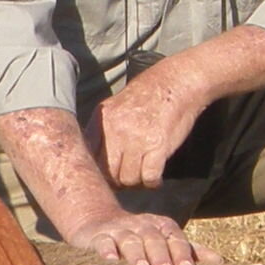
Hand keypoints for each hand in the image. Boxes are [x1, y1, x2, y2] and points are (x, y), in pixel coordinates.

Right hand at [65, 209, 211, 264]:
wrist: (98, 224)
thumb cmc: (140, 239)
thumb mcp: (164, 241)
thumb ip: (190, 251)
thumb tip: (220, 263)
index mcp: (161, 227)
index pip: (174, 238)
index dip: (181, 253)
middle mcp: (142, 226)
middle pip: (153, 239)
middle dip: (161, 256)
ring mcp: (119, 231)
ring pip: (129, 240)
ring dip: (137, 254)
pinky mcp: (98, 237)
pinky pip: (103, 242)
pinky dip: (106, 250)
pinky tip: (110, 260)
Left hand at [89, 61, 208, 188]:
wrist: (177, 82)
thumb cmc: (148, 95)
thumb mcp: (115, 106)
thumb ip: (102, 130)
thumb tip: (94, 158)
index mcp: (101, 120)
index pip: (88, 157)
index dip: (98, 172)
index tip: (108, 175)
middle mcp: (115, 130)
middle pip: (107, 173)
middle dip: (117, 182)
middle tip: (128, 178)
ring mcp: (136, 139)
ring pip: (128, 179)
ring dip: (137, 183)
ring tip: (143, 175)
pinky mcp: (157, 146)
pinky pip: (149, 177)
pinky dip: (153, 182)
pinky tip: (155, 178)